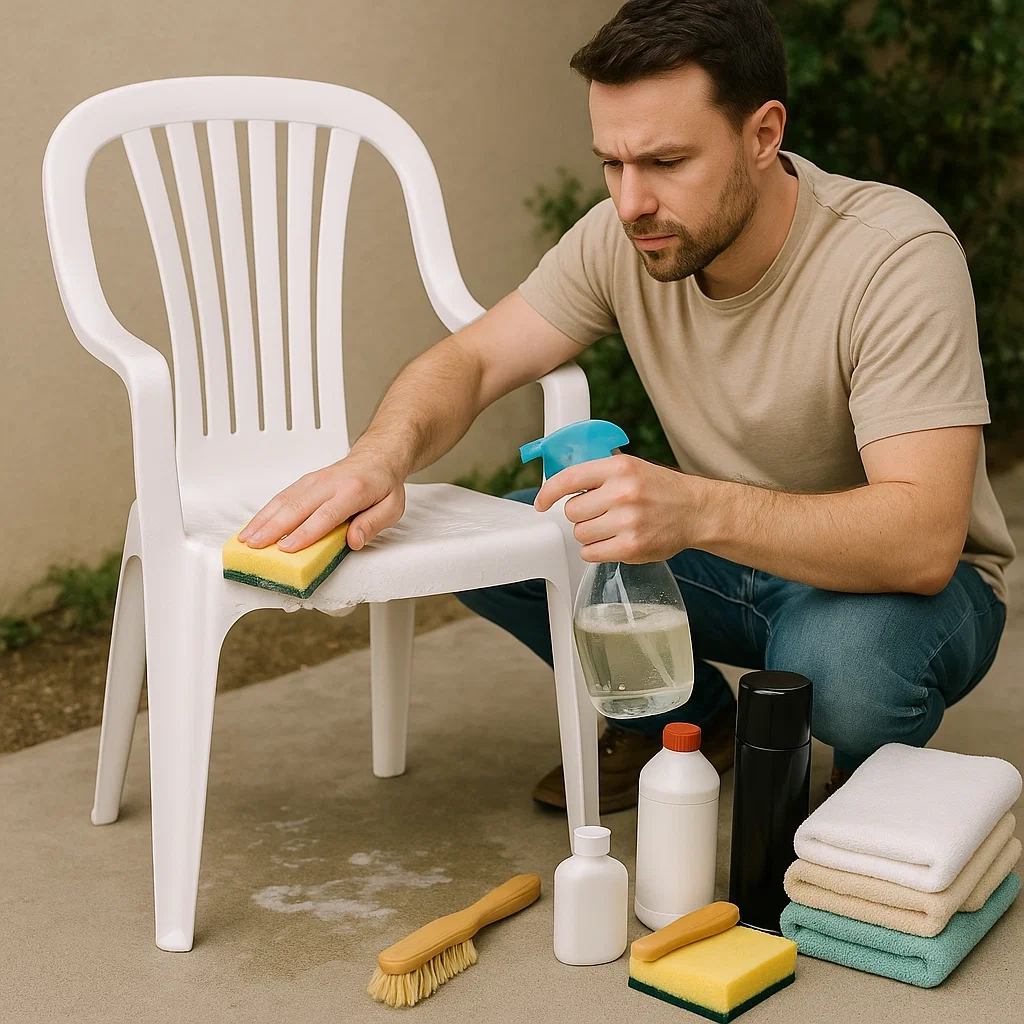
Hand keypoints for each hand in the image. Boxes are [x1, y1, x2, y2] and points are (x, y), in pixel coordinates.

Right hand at [237, 451, 405, 552]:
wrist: (376, 458)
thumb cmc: (382, 486)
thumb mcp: (392, 508)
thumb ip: (373, 524)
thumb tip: (354, 540)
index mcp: (353, 491)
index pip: (325, 515)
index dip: (305, 532)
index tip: (288, 548)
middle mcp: (329, 484)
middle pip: (296, 507)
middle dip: (273, 528)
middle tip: (255, 546)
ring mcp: (313, 481)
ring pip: (283, 500)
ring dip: (262, 520)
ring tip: (246, 539)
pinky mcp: (304, 483)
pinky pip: (281, 497)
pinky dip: (265, 512)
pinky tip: (254, 526)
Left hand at [533, 454, 706, 562]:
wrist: (695, 511)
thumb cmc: (659, 489)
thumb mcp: (630, 468)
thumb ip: (598, 475)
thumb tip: (560, 486)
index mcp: (619, 467)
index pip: (569, 478)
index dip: (548, 492)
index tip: (541, 502)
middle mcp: (622, 492)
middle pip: (572, 511)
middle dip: (581, 514)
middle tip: (601, 513)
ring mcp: (627, 521)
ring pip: (580, 533)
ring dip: (589, 533)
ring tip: (611, 527)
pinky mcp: (631, 547)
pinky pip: (591, 553)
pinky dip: (597, 550)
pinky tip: (613, 541)